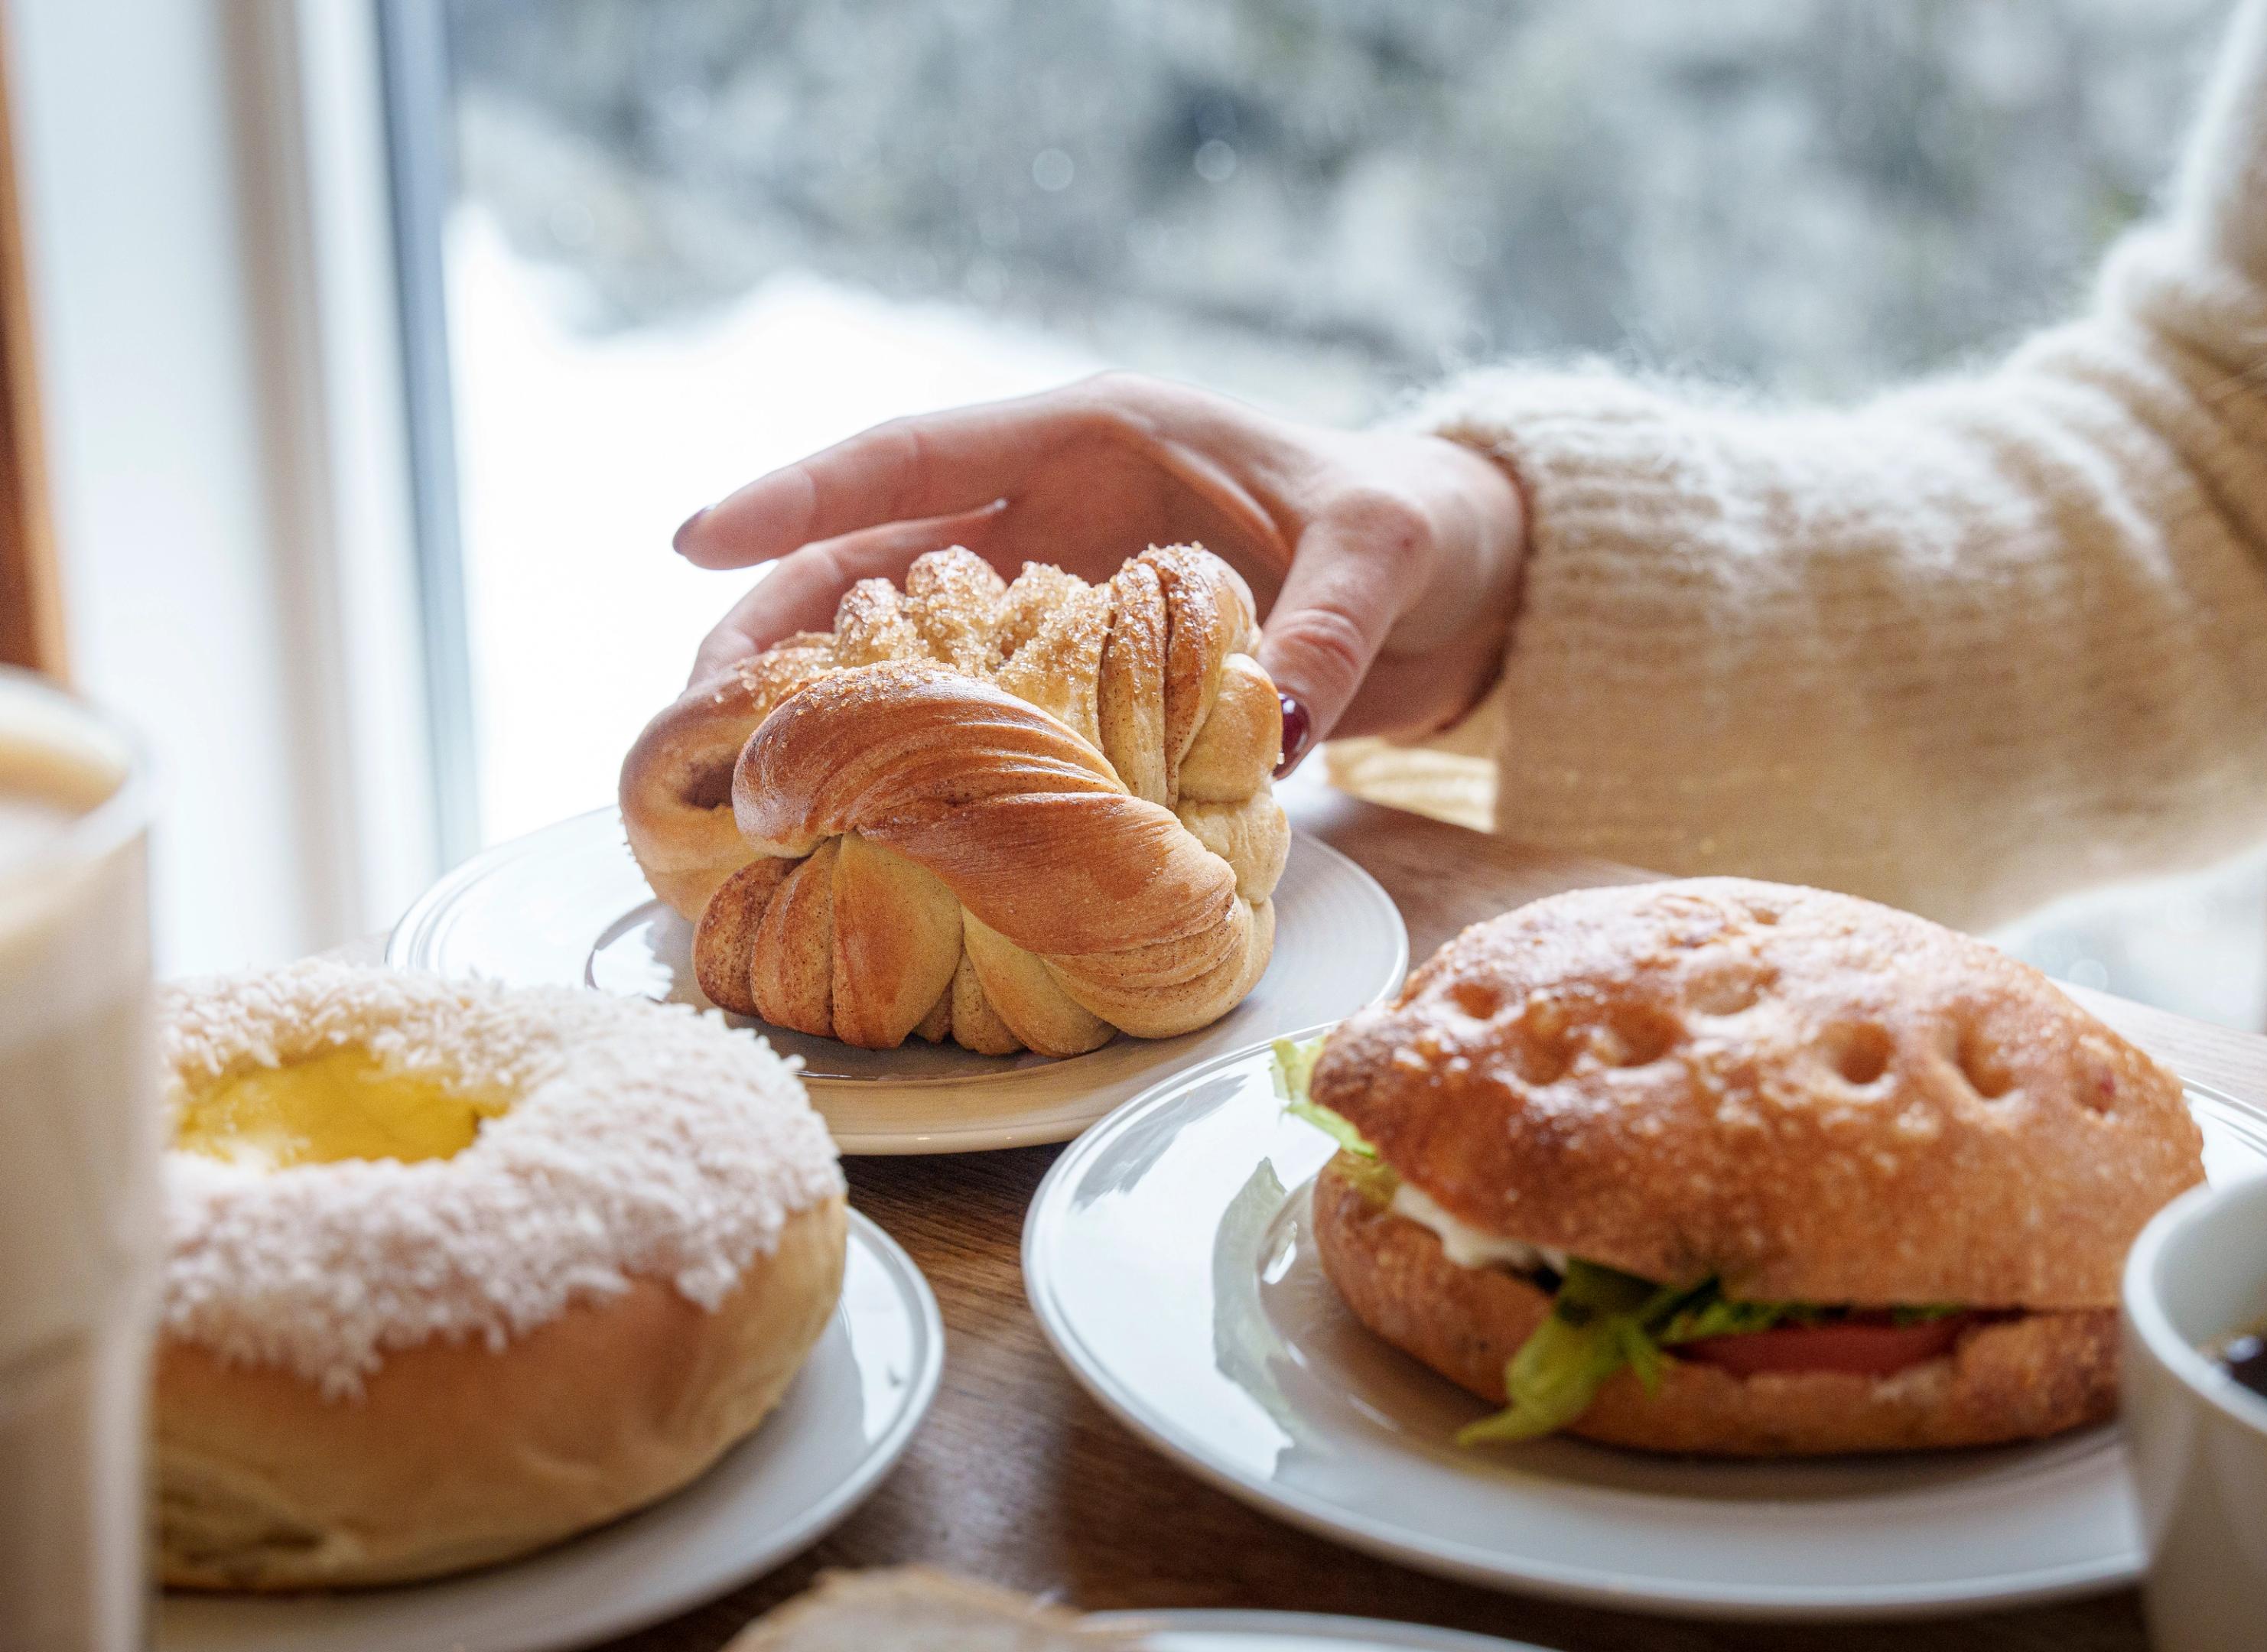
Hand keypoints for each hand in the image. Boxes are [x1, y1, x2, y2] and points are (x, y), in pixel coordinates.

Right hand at [672, 372, 1527, 771]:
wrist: (1463, 579)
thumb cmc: (1418, 525)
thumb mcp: (1384, 554)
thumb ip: (1328, 626)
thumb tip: (1276, 727)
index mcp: (1096, 439)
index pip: (918, 457)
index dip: (802, 496)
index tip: (694, 537)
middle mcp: (1055, 513)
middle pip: (876, 559)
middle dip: (775, 625)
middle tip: (693, 716)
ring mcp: (1061, 595)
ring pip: (906, 640)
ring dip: (824, 699)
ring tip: (736, 780)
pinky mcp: (1085, 674)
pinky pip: (981, 709)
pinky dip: (920, 752)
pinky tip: (861, 818)